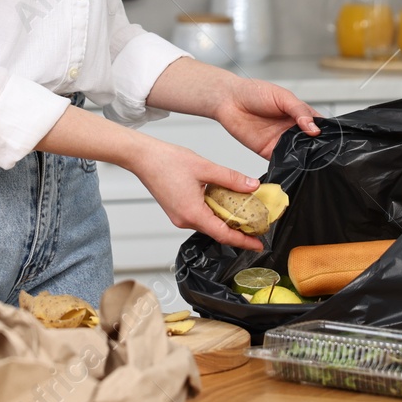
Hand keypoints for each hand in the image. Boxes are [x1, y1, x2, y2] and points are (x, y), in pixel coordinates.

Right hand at [129, 138, 265, 251]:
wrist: (143, 158)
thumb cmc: (166, 161)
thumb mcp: (205, 167)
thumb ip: (231, 178)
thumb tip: (252, 186)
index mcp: (192, 213)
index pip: (223, 234)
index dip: (243, 241)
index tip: (258, 244)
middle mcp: (185, 220)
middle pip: (217, 232)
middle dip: (238, 230)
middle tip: (257, 226)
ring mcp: (179, 217)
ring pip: (209, 224)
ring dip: (226, 220)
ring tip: (244, 213)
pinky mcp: (177, 211)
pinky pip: (200, 217)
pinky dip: (214, 213)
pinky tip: (224, 203)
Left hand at [213, 77, 322, 159]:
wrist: (228, 100)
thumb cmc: (254, 91)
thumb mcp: (282, 96)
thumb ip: (299, 111)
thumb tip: (314, 128)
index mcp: (299, 114)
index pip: (318, 125)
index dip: (326, 133)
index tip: (335, 141)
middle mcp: (292, 129)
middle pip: (311, 142)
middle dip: (317, 148)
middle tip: (326, 154)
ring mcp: (281, 141)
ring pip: (299, 154)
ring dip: (305, 157)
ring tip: (312, 160)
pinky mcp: (268, 151)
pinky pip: (282, 161)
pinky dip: (289, 164)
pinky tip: (294, 164)